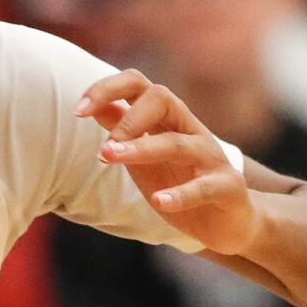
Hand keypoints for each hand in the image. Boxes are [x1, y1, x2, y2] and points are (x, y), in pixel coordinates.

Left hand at [76, 69, 258, 254]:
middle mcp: (190, 130)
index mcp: (167, 119)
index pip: (138, 85)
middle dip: (128, 119)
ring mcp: (211, 157)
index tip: (77, 110)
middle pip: (163, 98)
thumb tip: (91, 106)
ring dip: (141, 149)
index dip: (107, 89)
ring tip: (110, 158)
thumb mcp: (143, 156)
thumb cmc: (180, 182)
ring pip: (177, 143)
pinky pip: (204, 186)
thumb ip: (121, 130)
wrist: (228, 221)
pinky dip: (180, 194)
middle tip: (103, 150)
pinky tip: (158, 201)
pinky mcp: (228, 186)